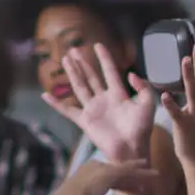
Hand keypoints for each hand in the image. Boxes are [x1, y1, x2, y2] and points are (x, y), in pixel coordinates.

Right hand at [42, 44, 156, 162]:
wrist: (132, 149)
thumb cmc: (141, 129)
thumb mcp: (148, 104)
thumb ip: (143, 87)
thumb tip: (130, 73)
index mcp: (119, 94)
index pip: (110, 71)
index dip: (104, 58)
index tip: (98, 45)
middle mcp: (104, 99)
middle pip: (91, 77)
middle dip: (83, 63)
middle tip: (74, 49)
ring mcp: (93, 109)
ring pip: (80, 87)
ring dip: (72, 73)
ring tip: (66, 59)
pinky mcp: (85, 121)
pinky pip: (67, 110)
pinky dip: (56, 104)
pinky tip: (46, 95)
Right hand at [43, 159, 157, 194]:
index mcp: (77, 178)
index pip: (100, 178)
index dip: (114, 183)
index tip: (123, 187)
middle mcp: (88, 170)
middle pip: (113, 171)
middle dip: (126, 174)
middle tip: (138, 175)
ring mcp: (98, 170)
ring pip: (124, 170)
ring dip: (140, 173)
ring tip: (154, 174)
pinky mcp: (109, 174)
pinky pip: (130, 172)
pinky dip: (142, 174)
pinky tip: (153, 176)